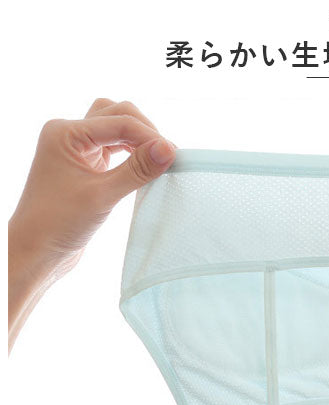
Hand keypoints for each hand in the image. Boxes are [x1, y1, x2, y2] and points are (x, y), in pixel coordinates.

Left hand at [9, 99, 175, 349]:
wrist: (37, 251)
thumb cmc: (59, 224)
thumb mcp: (102, 196)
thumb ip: (137, 170)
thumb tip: (169, 149)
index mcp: (65, 133)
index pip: (118, 121)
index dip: (149, 136)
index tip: (174, 155)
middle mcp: (69, 134)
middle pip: (117, 114)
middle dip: (144, 131)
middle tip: (166, 157)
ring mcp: (77, 149)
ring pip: (116, 128)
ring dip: (138, 139)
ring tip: (157, 161)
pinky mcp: (86, 165)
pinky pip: (114, 147)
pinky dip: (132, 153)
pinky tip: (144, 168)